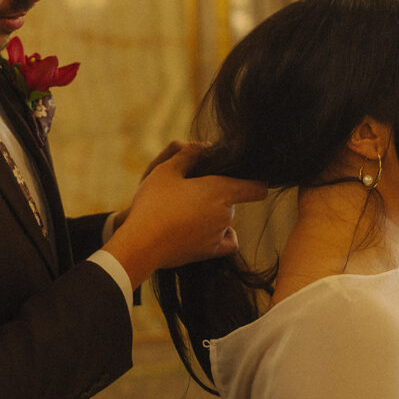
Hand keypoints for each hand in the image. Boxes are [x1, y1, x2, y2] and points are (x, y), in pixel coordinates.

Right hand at [104, 143, 266, 287]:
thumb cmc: (154, 203)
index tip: (244, 177)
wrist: (141, 243)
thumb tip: (203, 146)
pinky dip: (221, 235)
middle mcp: (226, 213)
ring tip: (184, 210)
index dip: (255, 181)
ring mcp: (219, 234)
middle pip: (233, 200)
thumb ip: (188, 154)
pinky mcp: (209, 252)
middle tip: (190, 190)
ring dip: (213, 213)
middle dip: (218, 194)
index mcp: (220, 190)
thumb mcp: (166, 170)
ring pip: (225, 219)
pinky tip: (208, 230)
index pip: (257, 187)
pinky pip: (226, 242)